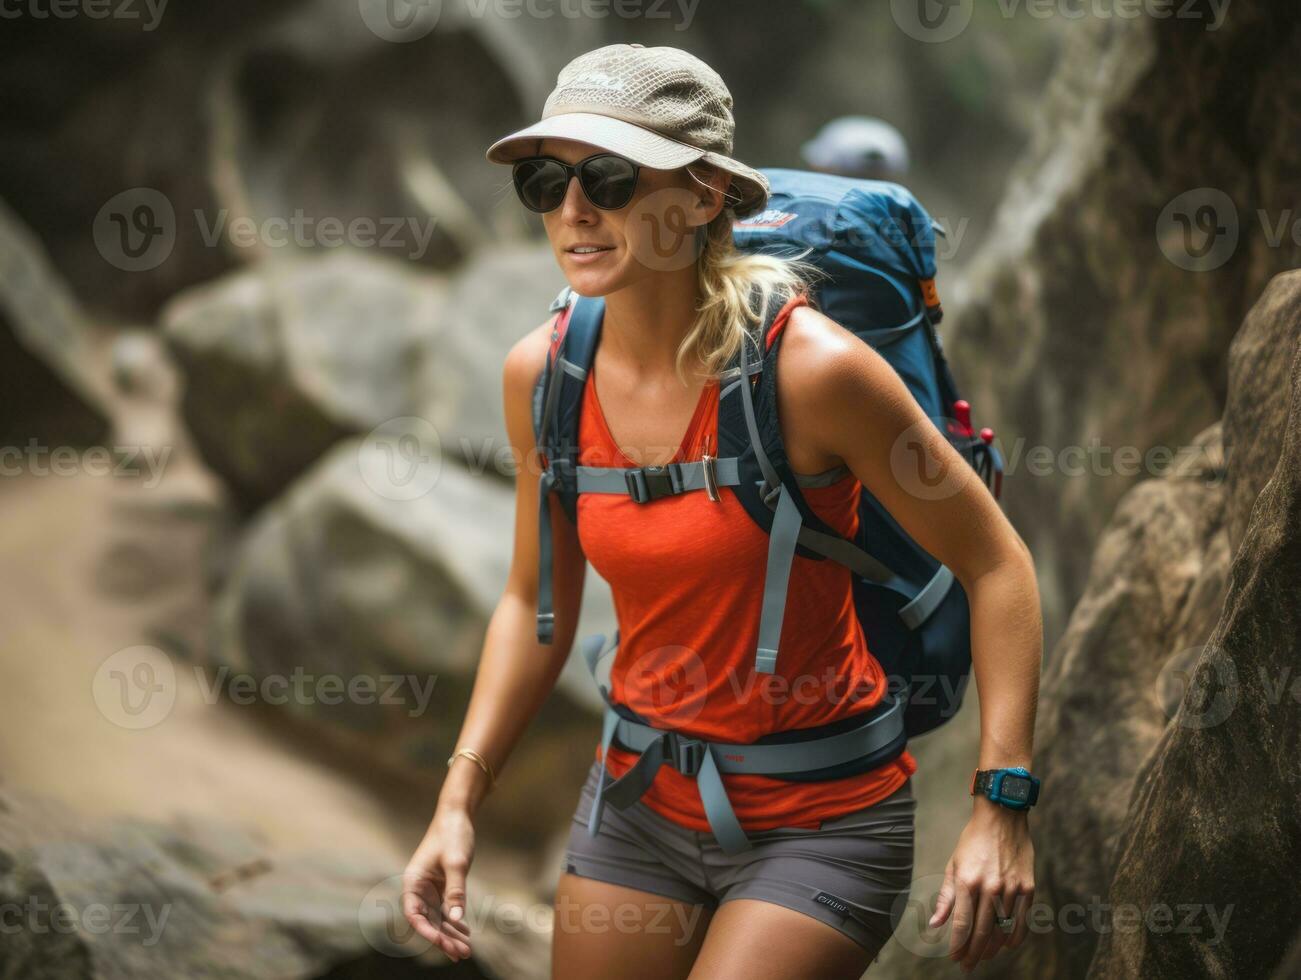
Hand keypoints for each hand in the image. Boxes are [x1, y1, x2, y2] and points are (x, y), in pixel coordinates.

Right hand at [401, 805, 476, 962]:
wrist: (457, 815)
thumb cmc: (452, 835)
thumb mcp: (456, 862)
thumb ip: (456, 890)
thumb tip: (456, 919)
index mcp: (414, 882)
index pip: (414, 914)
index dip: (427, 931)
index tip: (442, 943)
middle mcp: (419, 888)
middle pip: (428, 921)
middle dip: (443, 939)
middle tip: (461, 954)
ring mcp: (431, 888)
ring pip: (438, 918)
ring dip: (451, 935)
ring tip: (466, 951)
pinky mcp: (442, 886)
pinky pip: (447, 909)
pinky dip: (456, 922)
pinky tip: (466, 934)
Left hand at [928, 800, 1034, 971]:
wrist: (1002, 817)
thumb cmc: (973, 841)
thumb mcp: (954, 864)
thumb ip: (946, 896)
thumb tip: (935, 924)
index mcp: (967, 881)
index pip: (962, 923)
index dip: (958, 944)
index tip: (954, 957)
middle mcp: (990, 887)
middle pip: (982, 931)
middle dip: (973, 952)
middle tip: (967, 965)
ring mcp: (1012, 889)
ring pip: (1002, 929)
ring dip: (992, 948)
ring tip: (983, 957)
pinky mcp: (1028, 887)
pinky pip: (1022, 920)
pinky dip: (1015, 937)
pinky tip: (1007, 946)